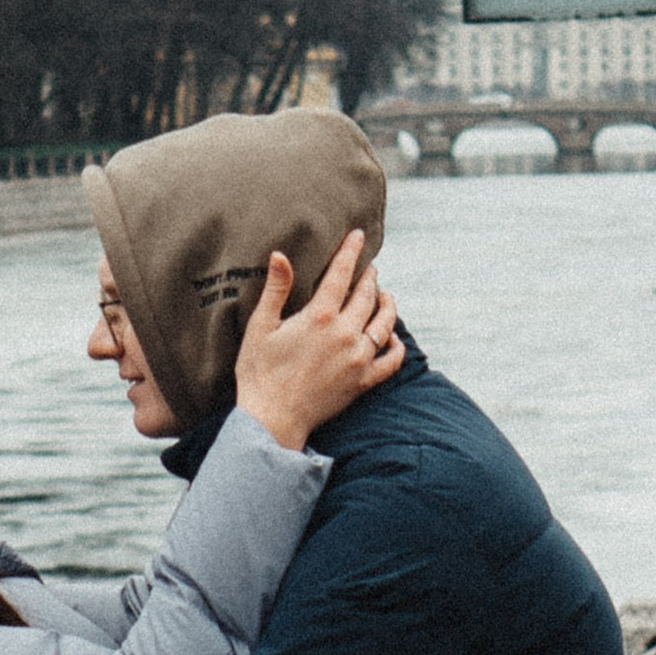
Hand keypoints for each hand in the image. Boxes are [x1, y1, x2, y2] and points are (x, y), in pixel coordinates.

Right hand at [232, 228, 404, 447]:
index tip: (358, 235)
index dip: (351, 251)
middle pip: (367, 295)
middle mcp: (345, 334)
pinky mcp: (363, 382)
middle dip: (370, 277)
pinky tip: (391, 336)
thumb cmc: (259, 373)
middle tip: (370, 267)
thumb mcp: (260, 327)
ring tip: (386, 295)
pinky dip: (396, 345)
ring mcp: (358, 359)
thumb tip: (281, 254)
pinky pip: (392, 360)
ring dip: (388, 304)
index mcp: (319, 317)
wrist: (272, 419)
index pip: (341, 274)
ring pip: (384, 322)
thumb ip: (276, 289)